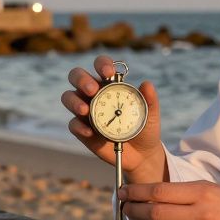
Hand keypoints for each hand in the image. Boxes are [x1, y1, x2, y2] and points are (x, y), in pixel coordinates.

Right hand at [61, 55, 166, 183]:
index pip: (101, 65)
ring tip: (85, 110)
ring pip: (68, 97)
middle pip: (77, 76)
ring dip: (74, 101)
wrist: (141, 154)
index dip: (102, 64)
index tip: (109, 73)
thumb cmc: (145, 128)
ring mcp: (85, 111)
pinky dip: (79, 127)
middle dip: (82, 79)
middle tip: (92, 90)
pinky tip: (90, 132)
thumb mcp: (151, 114)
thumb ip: (150, 99)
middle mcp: (93, 93)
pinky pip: (73, 124)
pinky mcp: (81, 129)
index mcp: (110, 84)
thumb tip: (147, 84)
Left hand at [118, 180, 219, 219]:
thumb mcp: (214, 190)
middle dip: (134, 209)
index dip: (137, 192)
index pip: (159, 191)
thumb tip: (153, 196)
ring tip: (134, 217)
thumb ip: (186, 193)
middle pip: (155, 211)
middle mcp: (200, 212)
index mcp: (202, 191)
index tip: (124, 191)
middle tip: (123, 206)